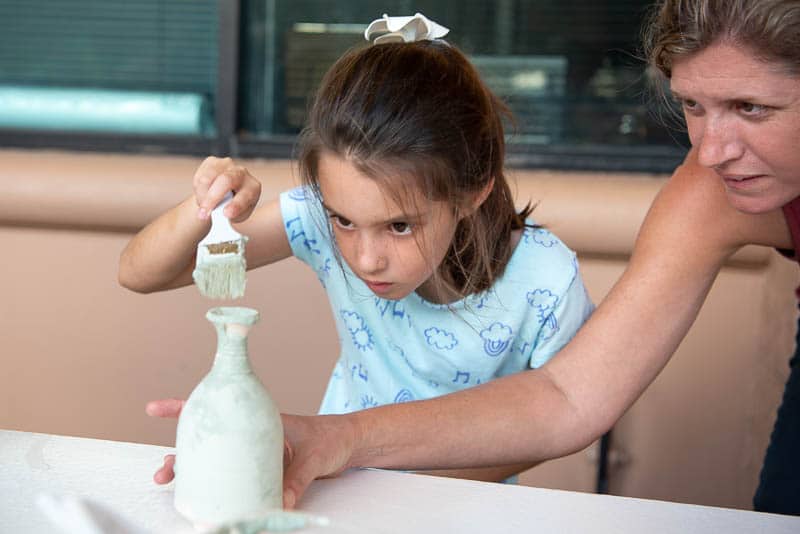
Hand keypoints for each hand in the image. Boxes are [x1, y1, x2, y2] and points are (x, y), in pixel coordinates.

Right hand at [145, 400, 356, 509]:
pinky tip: (207, 499)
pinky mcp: (264, 472)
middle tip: (164, 472)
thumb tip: (278, 504)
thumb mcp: (314, 456)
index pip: (219, 406)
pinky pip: (235, 480)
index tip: (155, 409)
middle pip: (208, 441)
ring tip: (173, 487)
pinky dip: (219, 488)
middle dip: (181, 454)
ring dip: (194, 473)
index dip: (184, 407)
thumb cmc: (332, 438)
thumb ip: (296, 480)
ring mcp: (255, 455)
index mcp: (260, 420)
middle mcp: (251, 436)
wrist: (350, 444)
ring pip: (217, 461)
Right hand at [193, 156, 260, 222]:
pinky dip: (197, 190)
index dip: (236, 204)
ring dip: (202, 197)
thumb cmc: (232, 209)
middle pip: (226, 180)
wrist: (224, 197)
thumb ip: (230, 215)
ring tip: (204, 207)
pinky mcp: (212, 162)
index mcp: (253, 188)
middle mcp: (242, 173)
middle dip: (212, 198)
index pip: (246, 194)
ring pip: (207, 179)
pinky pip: (199, 176)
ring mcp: (226, 165)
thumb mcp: (235, 217)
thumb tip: (221, 214)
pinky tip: (204, 195)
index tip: (226, 214)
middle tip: (203, 214)